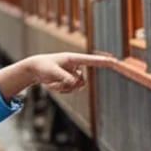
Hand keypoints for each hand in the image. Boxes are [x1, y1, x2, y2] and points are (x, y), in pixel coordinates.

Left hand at [0, 52, 115, 101]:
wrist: (34, 69)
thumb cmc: (43, 66)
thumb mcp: (52, 72)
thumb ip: (64, 77)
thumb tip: (75, 83)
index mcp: (73, 59)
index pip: (92, 61)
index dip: (104, 62)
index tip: (116, 62)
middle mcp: (76, 67)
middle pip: (82, 82)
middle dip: (69, 86)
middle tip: (55, 82)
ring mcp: (73, 74)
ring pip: (76, 88)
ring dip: (64, 89)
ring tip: (51, 83)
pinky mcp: (69, 80)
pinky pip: (71, 90)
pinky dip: (61, 90)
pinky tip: (52, 84)